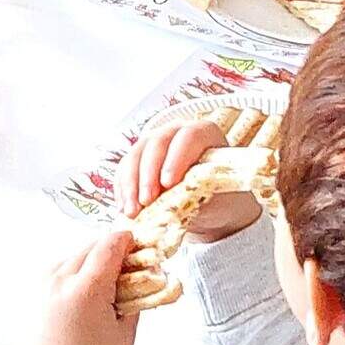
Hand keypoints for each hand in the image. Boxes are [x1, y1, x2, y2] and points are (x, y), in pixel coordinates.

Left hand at [30, 231, 139, 344]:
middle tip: (128, 266)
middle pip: (90, 247)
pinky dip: (73, 275)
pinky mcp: (33, 296)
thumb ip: (135, 298)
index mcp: (86, 288)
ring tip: (106, 285)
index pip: (110, 245)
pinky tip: (84, 294)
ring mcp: (42, 287)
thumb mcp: (125, 331)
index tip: (138, 245)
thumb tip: (143, 279)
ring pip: (72, 258)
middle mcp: (60, 282)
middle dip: (111, 251)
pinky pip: (57, 273)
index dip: (128, 240)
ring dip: (91, 262)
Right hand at [121, 118, 263, 243]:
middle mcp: (177, 132)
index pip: (189, 138)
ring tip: (132, 211)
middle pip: (157, 144)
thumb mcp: (219, 200)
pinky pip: (124, 169)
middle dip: (148, 175)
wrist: (213, 208)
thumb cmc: (222, 200)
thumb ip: (200, 196)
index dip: (176, 159)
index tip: (168, 184)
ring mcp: (155, 142)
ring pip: (136, 155)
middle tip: (146, 201)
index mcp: (205, 134)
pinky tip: (124, 209)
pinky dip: (122, 190)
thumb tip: (177, 202)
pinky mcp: (139, 159)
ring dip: (131, 185)